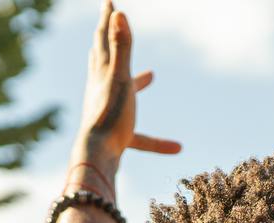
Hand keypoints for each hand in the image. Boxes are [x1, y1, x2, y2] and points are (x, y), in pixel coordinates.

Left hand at [74, 2, 179, 163]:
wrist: (97, 157)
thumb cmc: (110, 117)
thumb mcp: (120, 78)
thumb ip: (121, 47)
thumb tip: (118, 14)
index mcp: (103, 73)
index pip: (104, 38)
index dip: (108, 18)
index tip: (109, 1)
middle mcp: (102, 89)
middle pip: (105, 58)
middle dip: (110, 41)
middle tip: (111, 26)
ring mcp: (109, 111)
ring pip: (121, 90)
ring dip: (135, 80)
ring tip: (150, 75)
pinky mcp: (116, 134)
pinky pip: (141, 136)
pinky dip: (159, 140)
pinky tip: (177, 147)